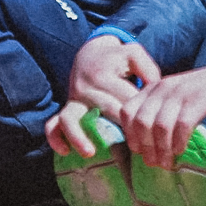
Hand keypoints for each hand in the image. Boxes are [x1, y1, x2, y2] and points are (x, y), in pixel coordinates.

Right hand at [46, 35, 160, 157]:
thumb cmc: (116, 58)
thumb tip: (153, 89)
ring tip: (90, 152)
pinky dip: (56, 138)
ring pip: (70, 119)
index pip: (125, 99)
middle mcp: (86, 89)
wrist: (89, 55)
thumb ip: (148, 68)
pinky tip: (65, 152)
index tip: (153, 128)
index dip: (140, 114)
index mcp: (104, 76)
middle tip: (137, 147)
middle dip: (120, 129)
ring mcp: (74, 100)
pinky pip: (53, 125)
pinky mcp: (67, 109)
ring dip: (79, 137)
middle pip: (103, 111)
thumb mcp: (132, 53)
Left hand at [116, 48, 205, 169]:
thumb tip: (144, 146)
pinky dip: (179, 141)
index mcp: (152, 88)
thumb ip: (158, 113)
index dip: (130, 135)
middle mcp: (162, 88)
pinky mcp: (199, 99)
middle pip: (141, 121)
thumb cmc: (199, 94)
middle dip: (145, 147)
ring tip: (167, 162)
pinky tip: (181, 150)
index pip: (127, 111)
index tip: (139, 152)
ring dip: (161, 149)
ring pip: (159, 126)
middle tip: (154, 163)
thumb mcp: (173, 99)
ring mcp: (181, 93)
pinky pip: (182, 124)